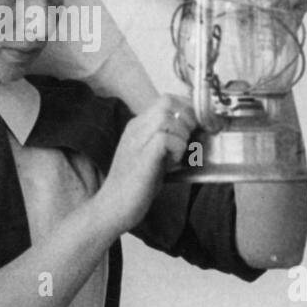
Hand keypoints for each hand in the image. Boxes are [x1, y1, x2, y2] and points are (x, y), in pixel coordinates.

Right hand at [93, 94, 195, 233]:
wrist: (113, 207)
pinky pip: (164, 138)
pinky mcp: (142, 157)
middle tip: (187, 140)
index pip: (165, 99)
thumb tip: (191, 131)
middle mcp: (135, 129)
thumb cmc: (135, 185)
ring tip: (178, 154)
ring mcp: (137, 141)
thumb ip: (166, 141)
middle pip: (166, 102)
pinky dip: (176, 148)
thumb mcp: (153, 156)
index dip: (185, 109)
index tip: (193, 127)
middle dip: (186, 118)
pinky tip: (173, 163)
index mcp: (137, 126)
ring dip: (181, 134)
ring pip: (166, 117)